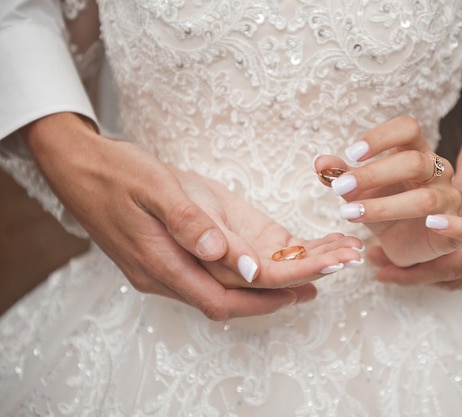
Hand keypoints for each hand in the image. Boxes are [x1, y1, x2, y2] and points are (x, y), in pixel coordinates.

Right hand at [21, 113, 348, 319]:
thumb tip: (222, 254)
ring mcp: (178, 266)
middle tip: (333, 268)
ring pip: (235, 283)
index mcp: (163, 265)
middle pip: (238, 294)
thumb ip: (186, 222)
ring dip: (278, 278)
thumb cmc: (116, 174)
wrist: (82, 168)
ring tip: (323, 262)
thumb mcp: (152, 188)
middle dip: (287, 287)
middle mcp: (174, 275)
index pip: (226, 293)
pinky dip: (260, 264)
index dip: (269, 294)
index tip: (311, 282)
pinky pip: (226, 267)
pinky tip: (288, 254)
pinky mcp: (182, 253)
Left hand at [315, 116, 461, 266]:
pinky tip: (432, 223)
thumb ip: (342, 176)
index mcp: (415, 153)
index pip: (408, 129)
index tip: (351, 153)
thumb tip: (321, 163)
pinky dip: (456, 226)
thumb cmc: (385, 211)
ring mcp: (452, 201)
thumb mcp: (359, 193)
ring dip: (386, 207)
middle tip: (340, 188)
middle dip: (374, 174)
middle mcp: (437, 173)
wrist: (405, 245)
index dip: (381, 137)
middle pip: (414, 162)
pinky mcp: (461, 233)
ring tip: (352, 213)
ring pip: (427, 199)